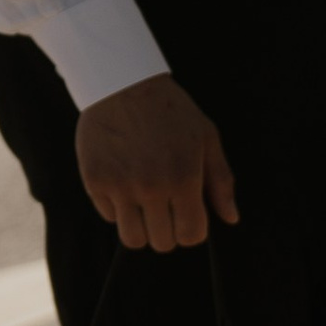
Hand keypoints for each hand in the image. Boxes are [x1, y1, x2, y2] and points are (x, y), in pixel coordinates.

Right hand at [75, 72, 239, 250]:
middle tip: (167, 207)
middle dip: (168, 230)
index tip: (189, 214)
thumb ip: (221, 180)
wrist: (122, 83)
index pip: (191, 235)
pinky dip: (118, 209)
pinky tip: (124, 184)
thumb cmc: (171, 110)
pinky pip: (108, 217)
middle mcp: (151, 187)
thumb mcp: (206, 137)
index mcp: (184, 177)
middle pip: (162, 243)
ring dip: (142, 227)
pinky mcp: (95, 182)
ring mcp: (120, 186)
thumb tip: (230, 218)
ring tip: (145, 204)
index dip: (192, 230)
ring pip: (133, 239)